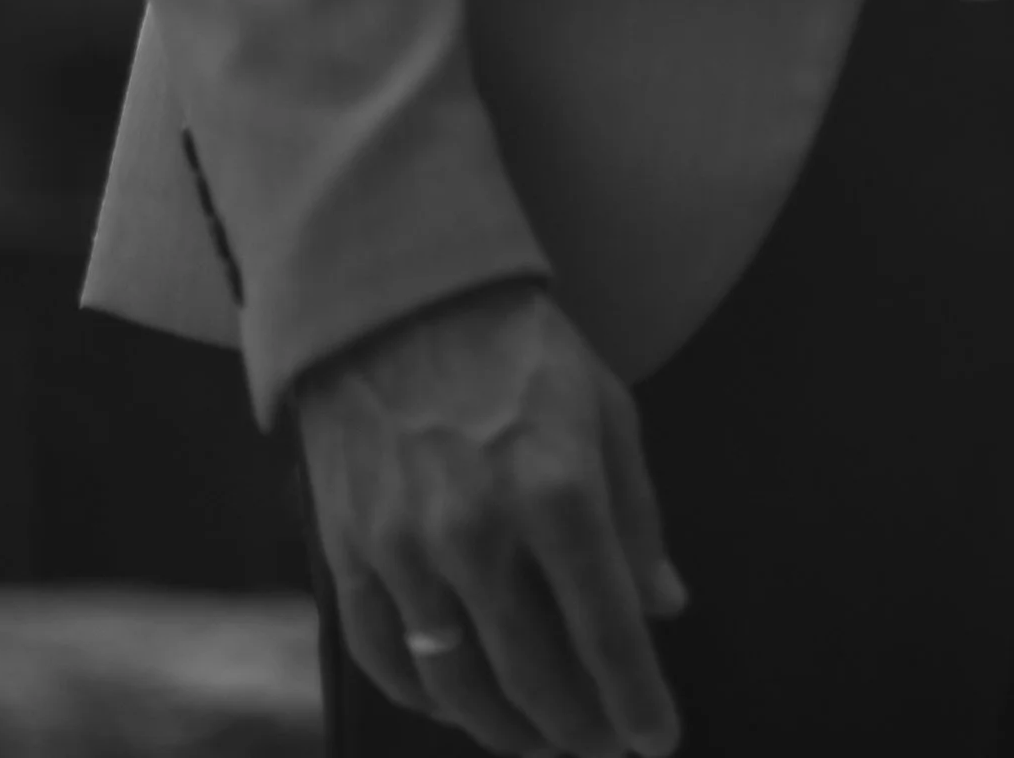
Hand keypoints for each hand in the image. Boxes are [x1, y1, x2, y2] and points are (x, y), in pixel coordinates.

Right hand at [294, 280, 685, 757]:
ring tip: (539, 742)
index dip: (636, 698)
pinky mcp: (349, 554)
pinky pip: (386, 659)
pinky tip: (458, 706)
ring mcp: (406, 551)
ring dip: (506, 730)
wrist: (399, 300)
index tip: (657, 741)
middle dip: (576, 728)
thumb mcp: (606, 408)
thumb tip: (663, 606)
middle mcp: (480, 534)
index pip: (607, 630)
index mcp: (558, 492)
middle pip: (534, 676)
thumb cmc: (518, 350)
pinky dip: (426, 700)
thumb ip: (637, 515)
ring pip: (459, 686)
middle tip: (600, 746)